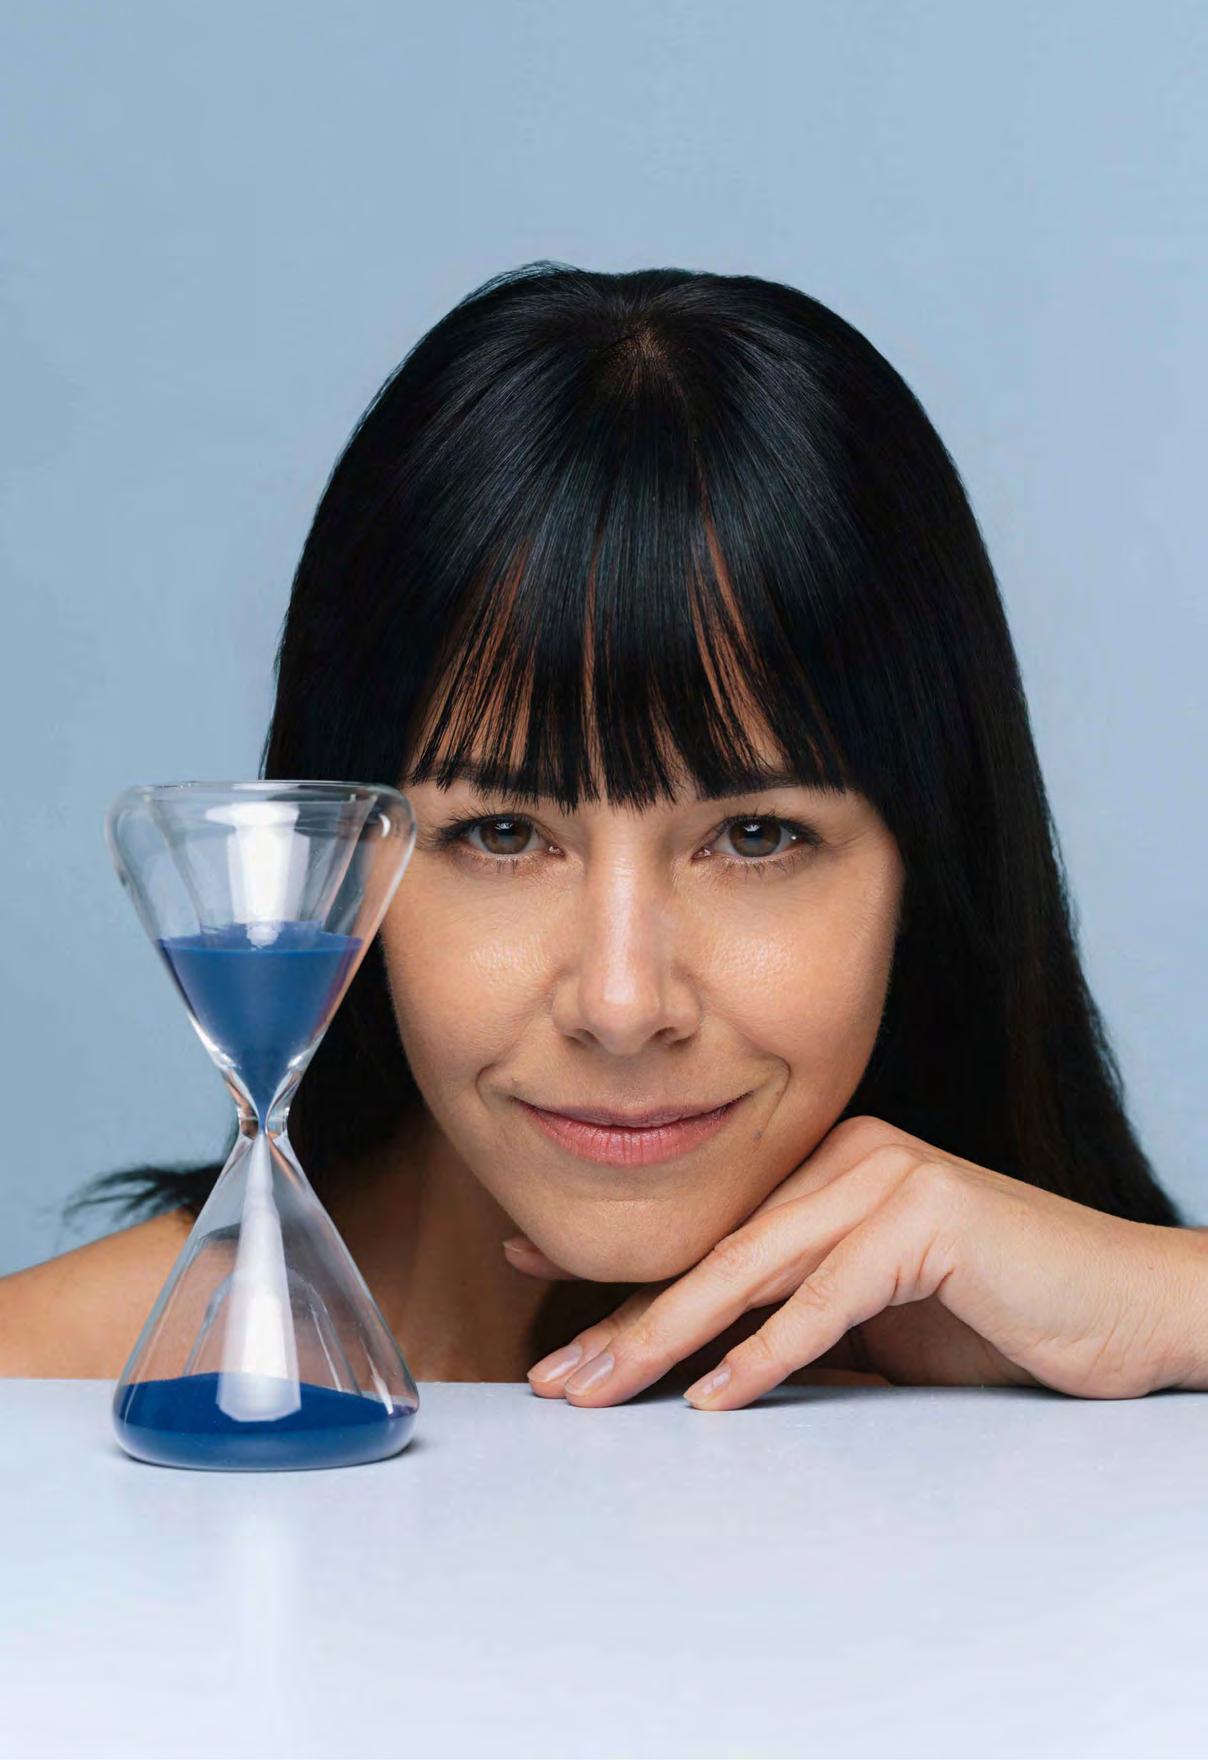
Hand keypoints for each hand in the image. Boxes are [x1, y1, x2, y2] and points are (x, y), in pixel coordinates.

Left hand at [503, 1114, 1206, 1407]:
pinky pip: (830, 1296)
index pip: (711, 1234)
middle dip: (625, 1322)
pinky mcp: (930, 1215)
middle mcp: (847, 1155)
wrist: (1127, 1306)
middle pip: (717, 1254)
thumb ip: (795, 1317)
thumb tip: (699, 1366)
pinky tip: (717, 1397)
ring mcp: (888, 1176)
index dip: (624, 1272)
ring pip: (755, 1270)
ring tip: (599, 1390)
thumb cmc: (1001, 1313)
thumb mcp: (876, 1317)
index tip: (527, 1275)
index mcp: (826, 1167)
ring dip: (668, 1340)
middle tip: (553, 1377)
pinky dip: (771, 1351)